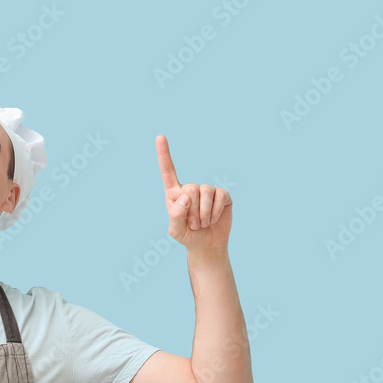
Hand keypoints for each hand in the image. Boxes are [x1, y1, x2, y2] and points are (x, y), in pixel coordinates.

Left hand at [156, 135, 231, 251]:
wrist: (207, 245)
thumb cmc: (188, 236)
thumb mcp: (175, 230)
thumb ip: (176, 214)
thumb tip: (186, 196)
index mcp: (174, 192)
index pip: (168, 171)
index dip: (164, 154)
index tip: (160, 137)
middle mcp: (191, 188)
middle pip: (191, 188)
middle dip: (193, 211)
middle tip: (194, 224)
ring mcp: (207, 190)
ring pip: (205, 192)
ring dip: (204, 214)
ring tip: (202, 224)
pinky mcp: (222, 195)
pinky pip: (220, 197)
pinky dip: (215, 212)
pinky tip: (214, 220)